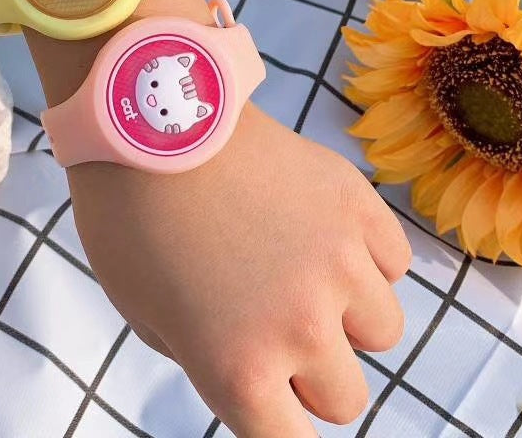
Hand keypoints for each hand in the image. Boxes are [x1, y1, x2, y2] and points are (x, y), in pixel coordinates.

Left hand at [69, 105, 411, 437]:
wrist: (152, 115)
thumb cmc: (129, 214)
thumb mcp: (144, 313)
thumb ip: (207, 359)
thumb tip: (253, 366)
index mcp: (238, 368)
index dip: (282, 430)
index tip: (278, 410)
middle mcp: (300, 327)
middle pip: (346, 399)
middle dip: (312, 374)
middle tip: (277, 325)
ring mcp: (337, 263)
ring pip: (382, 332)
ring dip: (348, 315)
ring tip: (302, 270)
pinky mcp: (357, 205)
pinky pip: (392, 262)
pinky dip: (366, 258)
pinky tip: (321, 231)